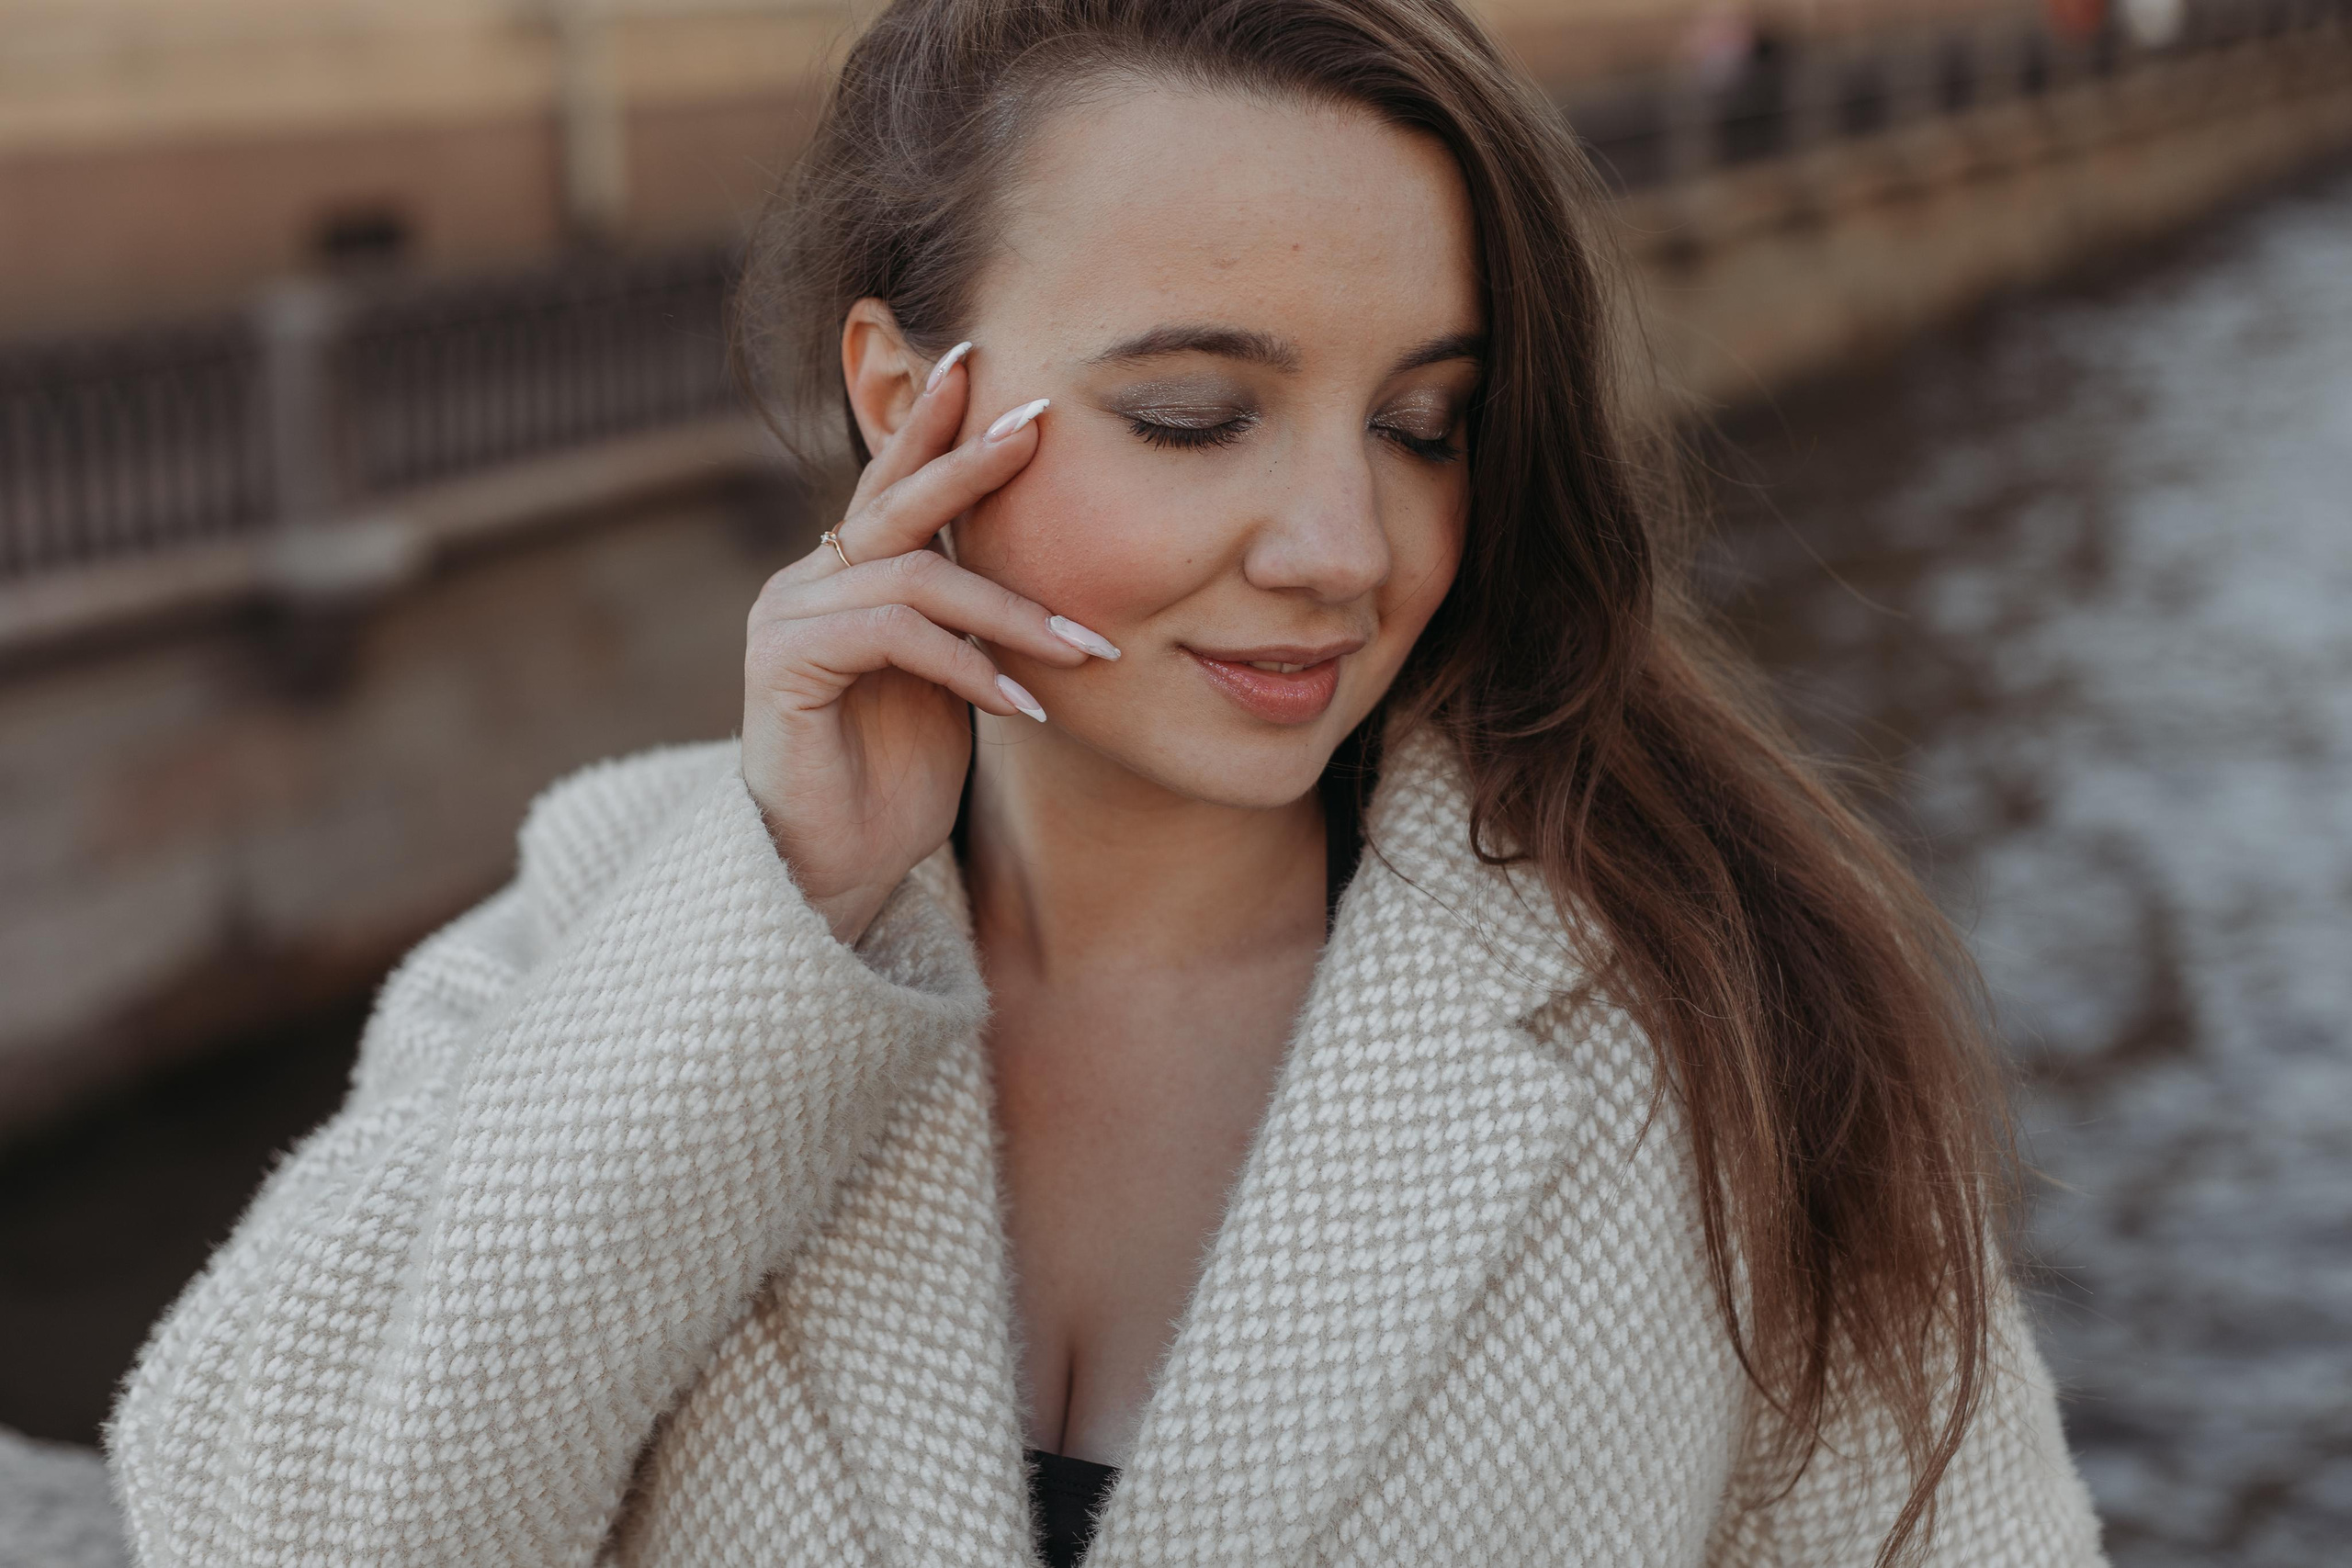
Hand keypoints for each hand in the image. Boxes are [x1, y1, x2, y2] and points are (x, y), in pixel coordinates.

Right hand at [741, 350, 1115, 946]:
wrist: (834, 874)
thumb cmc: (895, 785)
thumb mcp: (953, 685)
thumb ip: (971, 620)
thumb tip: (1043, 567)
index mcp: (847, 578)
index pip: (895, 485)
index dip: (936, 427)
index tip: (986, 368)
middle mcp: (808, 584)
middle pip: (897, 501)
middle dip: (969, 458)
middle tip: (1036, 422)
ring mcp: (786, 618)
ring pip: (914, 574)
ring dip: (1010, 610)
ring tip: (1085, 649)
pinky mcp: (783, 665)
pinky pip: (894, 634)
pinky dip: (968, 664)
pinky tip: (1022, 703)